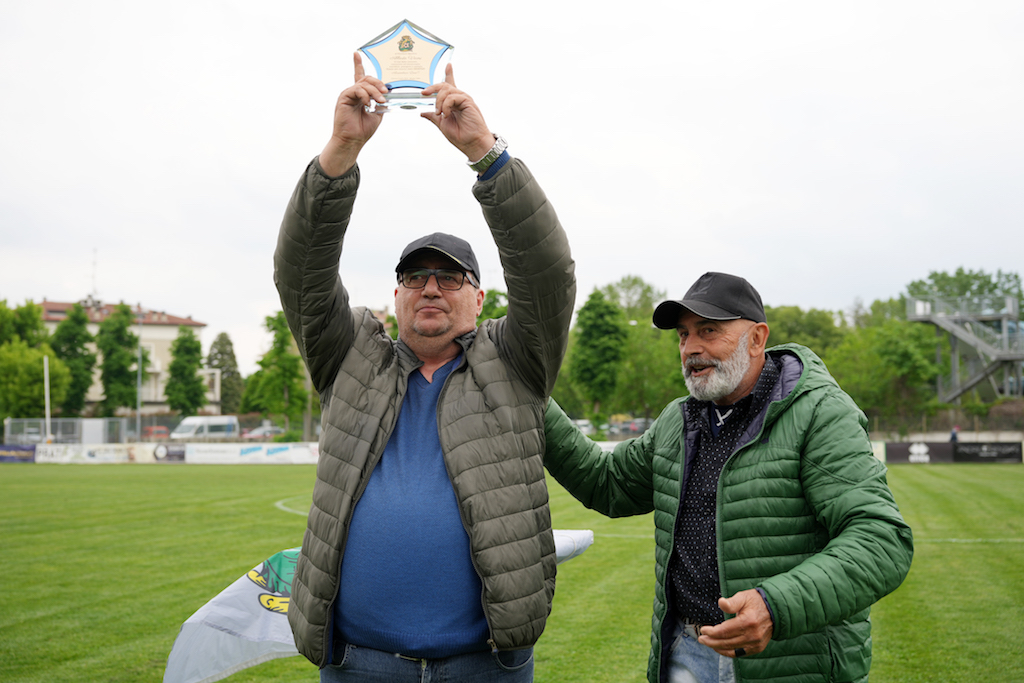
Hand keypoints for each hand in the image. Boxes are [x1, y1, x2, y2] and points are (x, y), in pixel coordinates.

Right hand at [319, 52, 387, 175]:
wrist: (352, 140)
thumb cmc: (363, 129)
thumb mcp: (377, 114)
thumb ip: (381, 102)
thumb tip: (389, 92)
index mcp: (360, 95)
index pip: (359, 76)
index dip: (358, 64)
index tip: (356, 53)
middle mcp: (353, 92)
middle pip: (366, 78)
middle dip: (378, 83)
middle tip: (385, 93)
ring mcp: (348, 94)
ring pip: (363, 83)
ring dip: (375, 91)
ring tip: (380, 102)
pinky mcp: (344, 97)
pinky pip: (357, 89)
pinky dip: (365, 96)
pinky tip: (368, 104)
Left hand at [420, 64, 494, 162]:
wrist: (472, 143)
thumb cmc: (460, 136)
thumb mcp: (442, 124)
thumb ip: (433, 117)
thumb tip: (423, 112)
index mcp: (453, 103)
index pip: (451, 84)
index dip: (449, 74)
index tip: (448, 65)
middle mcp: (459, 98)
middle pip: (444, 85)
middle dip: (433, 88)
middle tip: (424, 94)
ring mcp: (463, 99)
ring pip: (446, 90)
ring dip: (438, 101)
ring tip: (439, 113)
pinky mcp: (467, 101)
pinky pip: (452, 97)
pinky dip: (446, 105)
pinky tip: (447, 114)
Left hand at [697, 590, 772, 657]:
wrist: (775, 610)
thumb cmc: (756, 601)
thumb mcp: (743, 597)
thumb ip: (731, 602)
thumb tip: (721, 602)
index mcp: (748, 622)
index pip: (725, 631)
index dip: (712, 632)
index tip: (703, 630)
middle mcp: (753, 635)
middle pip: (726, 642)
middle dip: (711, 641)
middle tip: (701, 639)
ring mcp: (756, 643)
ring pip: (732, 650)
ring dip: (718, 647)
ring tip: (708, 643)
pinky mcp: (758, 648)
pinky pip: (740, 653)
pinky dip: (728, 652)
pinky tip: (720, 647)